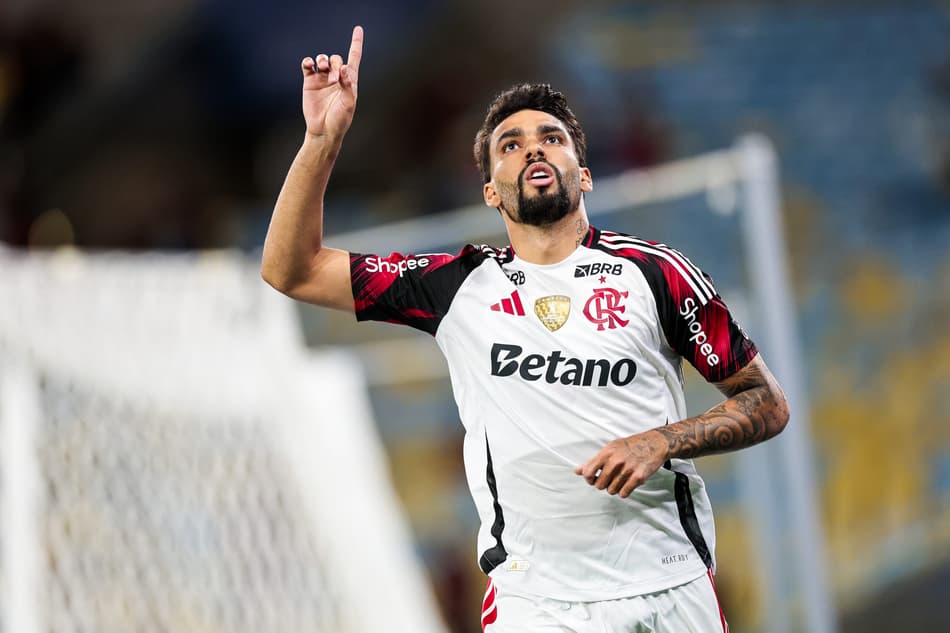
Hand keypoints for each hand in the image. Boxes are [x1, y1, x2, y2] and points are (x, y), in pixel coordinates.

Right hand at [301, 26, 363, 140]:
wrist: (323, 130)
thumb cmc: (340, 120)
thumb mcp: (348, 104)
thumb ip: (348, 85)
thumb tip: (345, 68)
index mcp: (350, 81)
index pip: (354, 57)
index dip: (356, 43)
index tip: (358, 29)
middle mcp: (336, 77)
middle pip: (337, 59)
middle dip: (335, 66)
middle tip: (333, 81)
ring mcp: (322, 78)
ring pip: (323, 59)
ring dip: (323, 61)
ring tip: (322, 71)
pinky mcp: (310, 81)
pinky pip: (308, 65)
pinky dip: (308, 61)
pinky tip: (309, 64)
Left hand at [574, 430, 668, 497]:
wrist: (654, 444)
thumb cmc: (631, 446)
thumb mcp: (610, 448)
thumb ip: (593, 461)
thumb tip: (578, 471)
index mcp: (607, 453)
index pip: (588, 472)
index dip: (589, 479)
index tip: (592, 479)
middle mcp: (616, 461)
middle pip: (599, 485)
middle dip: (602, 485)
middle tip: (608, 480)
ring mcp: (627, 470)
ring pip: (611, 490)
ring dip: (614, 488)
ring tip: (619, 480)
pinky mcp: (638, 478)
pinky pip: (624, 493)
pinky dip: (624, 491)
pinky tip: (626, 484)